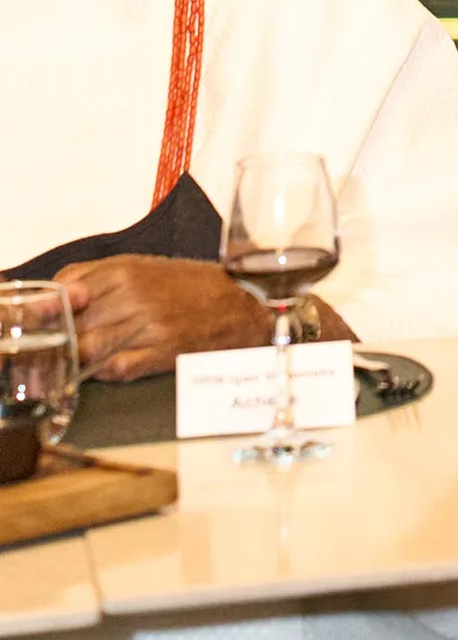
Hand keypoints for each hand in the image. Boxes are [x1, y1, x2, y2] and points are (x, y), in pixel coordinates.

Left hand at [56, 255, 289, 381]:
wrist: (238, 305)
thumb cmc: (187, 286)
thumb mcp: (142, 267)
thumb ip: (99, 277)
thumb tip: (59, 295)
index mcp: (125, 269)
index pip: (67, 288)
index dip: (47, 307)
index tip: (37, 319)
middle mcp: (133, 294)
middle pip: (74, 322)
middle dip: (59, 337)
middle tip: (55, 346)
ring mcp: (147, 324)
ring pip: (90, 347)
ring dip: (77, 359)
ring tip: (75, 363)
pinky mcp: (161, 351)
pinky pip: (118, 368)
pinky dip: (105, 372)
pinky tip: (107, 369)